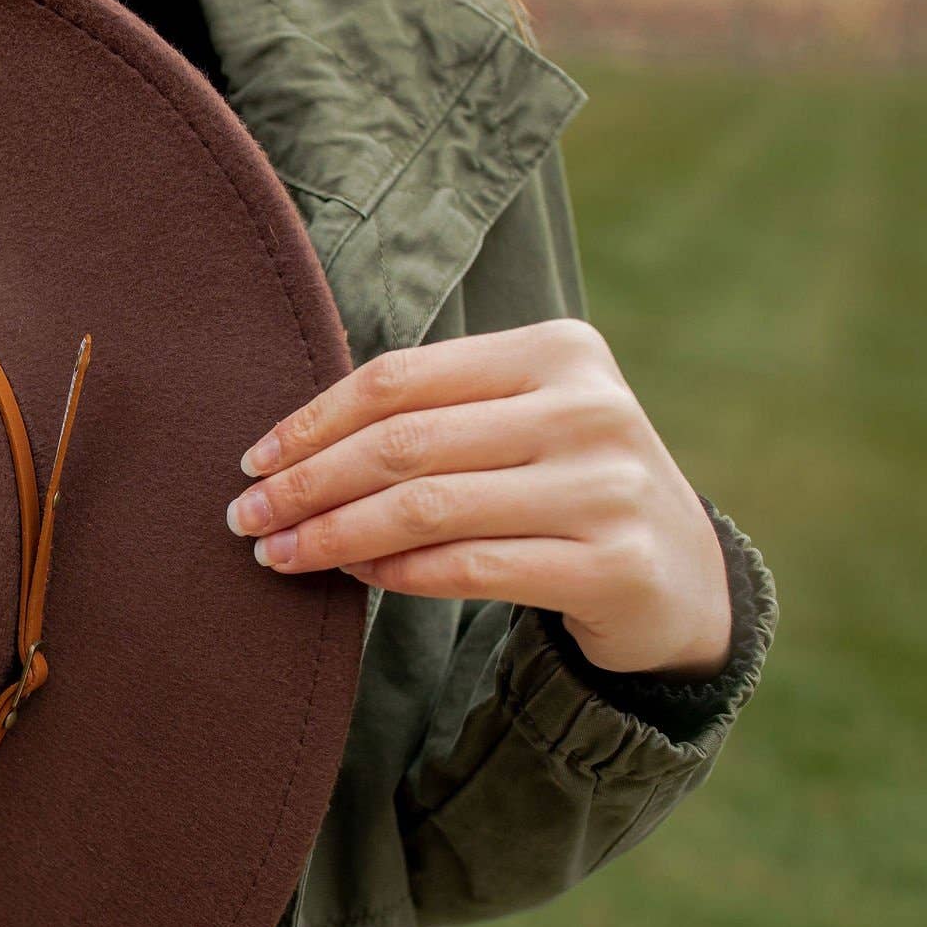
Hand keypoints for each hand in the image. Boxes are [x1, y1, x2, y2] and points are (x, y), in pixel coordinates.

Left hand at [227, 319, 730, 677]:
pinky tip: (353, 576)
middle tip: (245, 518)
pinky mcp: (611, 566)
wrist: (680, 576)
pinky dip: (394, 573)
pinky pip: (469, 569)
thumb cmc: (564, 486)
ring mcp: (606, 488)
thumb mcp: (518, 421)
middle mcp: (588, 408)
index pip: (400, 378)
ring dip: (334, 534)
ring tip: (279, 554)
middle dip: (306, 484)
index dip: (312, 421)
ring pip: (427, 508)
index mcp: (558, 350)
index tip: (253, 460)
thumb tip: (287, 451)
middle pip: (404, 443)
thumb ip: (433, 416)